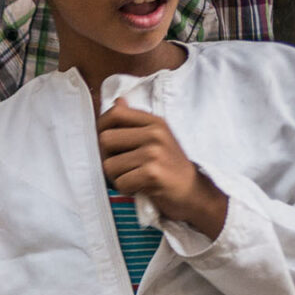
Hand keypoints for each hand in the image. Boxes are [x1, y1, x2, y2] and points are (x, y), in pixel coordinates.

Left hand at [97, 104, 226, 237]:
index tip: (108, 144)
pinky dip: (125, 189)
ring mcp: (154, 152)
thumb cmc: (169, 167)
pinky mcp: (153, 173)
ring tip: (134, 178)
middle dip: (107, 157)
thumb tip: (117, 101)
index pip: (115, 113)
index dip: (102, 127)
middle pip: (105, 139)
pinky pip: (120, 182)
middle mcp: (155, 133)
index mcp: (154, 122)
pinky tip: (139, 187)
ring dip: (116, 177)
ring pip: (109, 165)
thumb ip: (135, 122)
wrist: (192, 192)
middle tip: (122, 167)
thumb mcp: (156, 138)